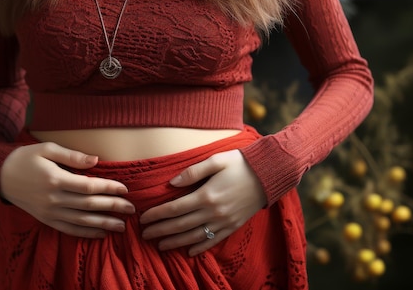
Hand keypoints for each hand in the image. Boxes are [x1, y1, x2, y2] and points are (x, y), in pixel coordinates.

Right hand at [0, 142, 135, 237]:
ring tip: (122, 226)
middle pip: (89, 205)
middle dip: (112, 207)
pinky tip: (101, 233)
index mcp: (55, 179)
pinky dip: (86, 233)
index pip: (88, 186)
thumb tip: (96, 160)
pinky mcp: (46, 219)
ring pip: (81, 221)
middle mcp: (53, 198)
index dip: (109, 188)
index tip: (125, 188)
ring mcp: (49, 212)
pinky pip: (69, 229)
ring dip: (103, 224)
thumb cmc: (26, 157)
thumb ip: (72, 156)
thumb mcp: (47, 148)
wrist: (1, 175)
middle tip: (131, 209)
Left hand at [139, 149, 265, 255]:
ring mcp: (224, 222)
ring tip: (160, 246)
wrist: (269, 174)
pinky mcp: (233, 226)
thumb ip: (192, 172)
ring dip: (175, 242)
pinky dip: (199, 247)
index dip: (157, 215)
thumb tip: (171, 183)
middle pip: (180, 225)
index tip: (143, 219)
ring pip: (194, 237)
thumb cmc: (240, 163)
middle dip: (160, 231)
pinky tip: (188, 251)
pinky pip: (213, 241)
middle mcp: (213, 212)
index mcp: (206, 195)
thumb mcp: (215, 160)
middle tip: (144, 235)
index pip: (174, 209)